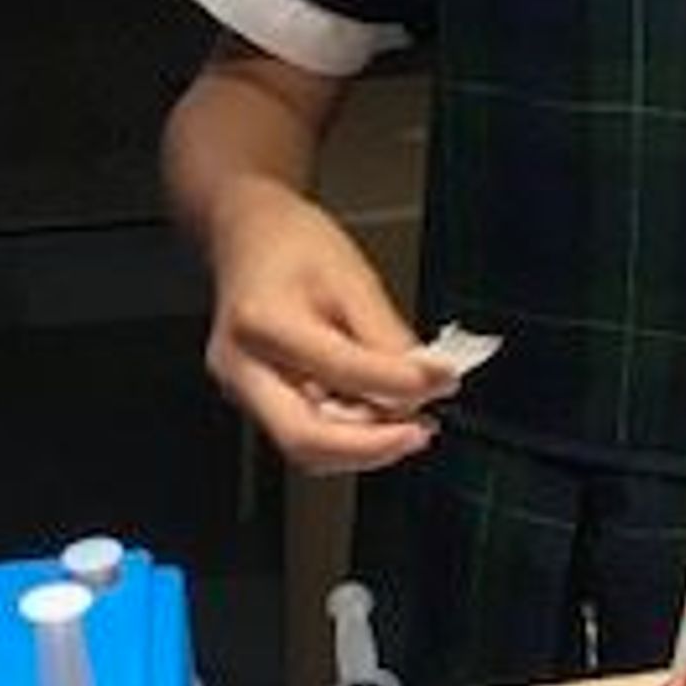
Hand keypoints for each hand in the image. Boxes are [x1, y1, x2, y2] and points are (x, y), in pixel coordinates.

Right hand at [203, 180, 452, 472]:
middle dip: (371, 447)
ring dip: (364, 446)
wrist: (248, 238)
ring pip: (305, 447)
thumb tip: (425, 380)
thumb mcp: (353, 277)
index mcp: (263, 322)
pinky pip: (305, 433)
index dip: (401, 384)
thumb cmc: (294, 247)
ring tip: (410, 425)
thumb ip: (387, 336)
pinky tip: (380, 418)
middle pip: (304, 439)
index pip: (342, 370)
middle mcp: (241, 367)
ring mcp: (242, 389)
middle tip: (420, 432)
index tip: (443, 381)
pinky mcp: (254, 399)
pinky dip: (348, 435)